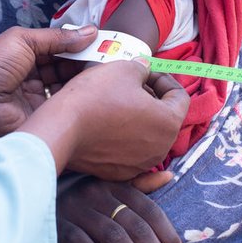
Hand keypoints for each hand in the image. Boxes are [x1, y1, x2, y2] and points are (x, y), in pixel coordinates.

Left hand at [0, 25, 99, 174]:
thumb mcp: (23, 40)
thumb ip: (58, 37)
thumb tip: (91, 31)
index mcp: (25, 53)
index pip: (59, 47)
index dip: (79, 44)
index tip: (104, 42)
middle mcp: (34, 75)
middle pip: (66, 67)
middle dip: (86, 62)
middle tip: (112, 57)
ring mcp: (39, 98)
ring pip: (69, 87)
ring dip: (86, 79)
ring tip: (109, 71)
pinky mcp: (43, 117)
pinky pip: (66, 106)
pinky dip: (80, 98)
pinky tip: (97, 90)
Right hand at [23, 59, 189, 178]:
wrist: (61, 128)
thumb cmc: (95, 96)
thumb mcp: (124, 68)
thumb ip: (143, 68)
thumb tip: (145, 70)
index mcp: (169, 122)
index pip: (180, 97)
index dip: (164, 79)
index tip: (146, 73)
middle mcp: (161, 149)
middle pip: (165, 118)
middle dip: (153, 99)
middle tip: (133, 86)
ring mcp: (141, 165)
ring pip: (149, 137)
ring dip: (141, 119)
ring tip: (119, 104)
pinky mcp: (120, 174)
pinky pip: (133, 155)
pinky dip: (130, 143)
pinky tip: (117, 133)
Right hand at [57, 172, 183, 242]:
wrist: (26, 194)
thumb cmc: (73, 196)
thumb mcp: (104, 184)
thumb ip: (136, 184)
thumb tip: (168, 177)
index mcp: (111, 185)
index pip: (147, 209)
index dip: (166, 233)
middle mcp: (95, 193)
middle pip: (134, 225)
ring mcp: (74, 208)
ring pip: (113, 235)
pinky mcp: (55, 225)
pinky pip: (79, 241)